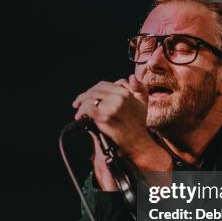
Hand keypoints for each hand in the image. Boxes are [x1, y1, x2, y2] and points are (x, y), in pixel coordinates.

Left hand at [73, 75, 171, 189]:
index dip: (93, 89)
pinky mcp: (105, 117)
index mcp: (126, 92)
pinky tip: (80, 117)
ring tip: (78, 110)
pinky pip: (88, 109)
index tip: (88, 95)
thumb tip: (131, 78)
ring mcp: (112, 106)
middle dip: (84, 96)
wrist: (138, 142)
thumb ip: (140, 88)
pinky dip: (81, 112)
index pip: (103, 85)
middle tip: (77, 102)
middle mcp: (119, 97)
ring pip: (90, 98)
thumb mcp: (143, 103)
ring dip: (81, 104)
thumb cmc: (139, 124)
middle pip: (95, 91)